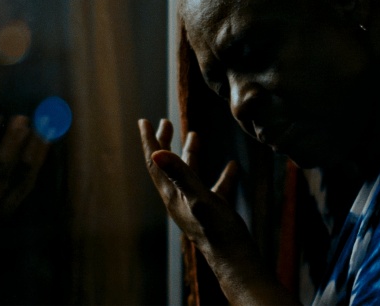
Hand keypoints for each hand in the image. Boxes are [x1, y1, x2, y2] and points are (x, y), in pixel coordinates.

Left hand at [139, 118, 299, 304]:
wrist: (235, 259)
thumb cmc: (217, 231)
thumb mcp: (199, 198)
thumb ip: (180, 174)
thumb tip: (156, 153)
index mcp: (172, 194)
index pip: (154, 163)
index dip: (149, 141)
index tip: (144, 120)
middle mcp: (179, 199)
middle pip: (167, 166)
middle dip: (164, 143)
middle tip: (164, 122)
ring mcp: (195, 205)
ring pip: (189, 174)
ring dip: (189, 153)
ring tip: (194, 135)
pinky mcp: (212, 211)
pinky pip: (214, 187)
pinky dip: (221, 174)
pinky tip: (232, 166)